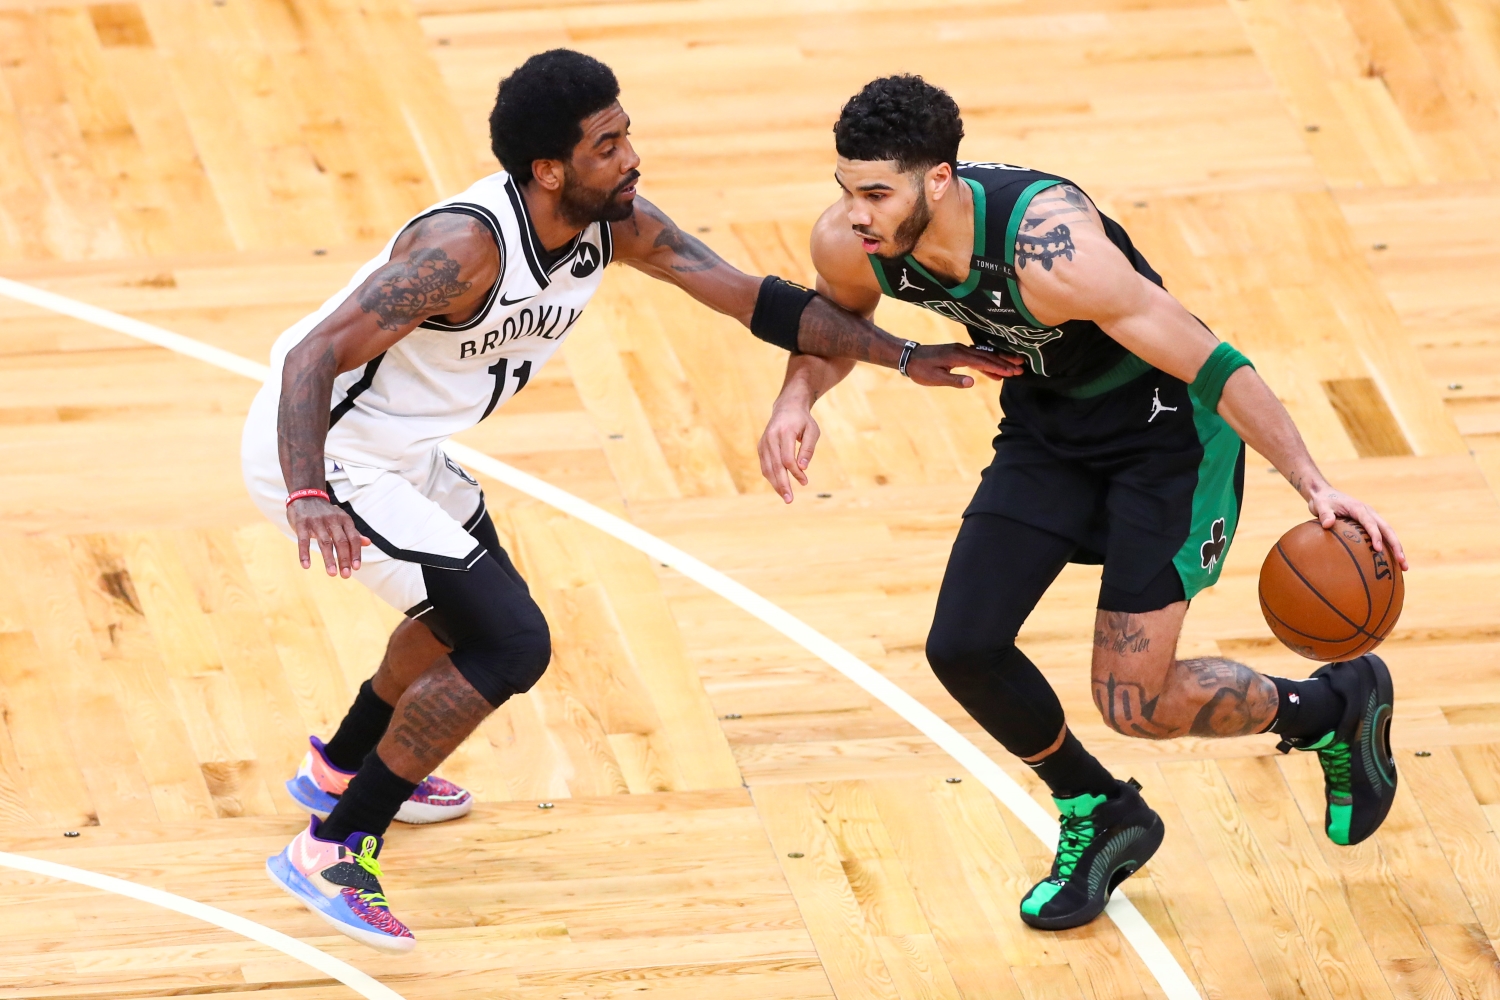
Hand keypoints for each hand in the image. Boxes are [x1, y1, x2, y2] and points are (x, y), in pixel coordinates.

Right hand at [287, 497, 370, 576]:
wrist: (306, 496)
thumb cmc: (326, 513)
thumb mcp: (342, 519)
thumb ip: (353, 532)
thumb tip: (368, 543)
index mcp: (344, 520)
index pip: (353, 538)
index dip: (356, 553)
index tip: (356, 568)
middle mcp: (332, 520)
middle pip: (341, 542)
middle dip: (344, 559)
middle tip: (346, 575)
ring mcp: (316, 522)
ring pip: (324, 542)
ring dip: (329, 559)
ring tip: (332, 574)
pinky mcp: (301, 524)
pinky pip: (303, 540)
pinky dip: (304, 554)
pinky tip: (306, 566)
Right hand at [759, 400, 820, 502]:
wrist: (787, 407)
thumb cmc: (803, 421)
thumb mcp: (812, 431)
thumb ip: (808, 449)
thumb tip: (803, 468)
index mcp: (784, 432)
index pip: (787, 458)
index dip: (795, 473)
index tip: (805, 482)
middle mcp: (771, 438)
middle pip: (775, 466)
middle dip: (782, 485)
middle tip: (789, 500)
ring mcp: (763, 442)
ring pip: (767, 468)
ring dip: (775, 484)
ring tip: (785, 497)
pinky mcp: (761, 446)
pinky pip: (764, 465)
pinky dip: (771, 477)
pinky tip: (779, 486)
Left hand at [905, 344, 1023, 385]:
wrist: (910, 357)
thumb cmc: (921, 370)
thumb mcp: (936, 378)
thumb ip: (954, 380)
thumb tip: (972, 382)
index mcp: (958, 356)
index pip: (983, 362)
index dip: (998, 367)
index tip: (1011, 372)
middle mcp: (962, 350)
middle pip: (988, 356)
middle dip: (1005, 362)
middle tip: (1021, 368)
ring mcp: (961, 350)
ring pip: (984, 356)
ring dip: (999, 361)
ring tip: (1015, 367)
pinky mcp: (959, 353)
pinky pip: (977, 358)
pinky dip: (987, 364)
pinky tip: (994, 372)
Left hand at [1307, 488, 1407, 570]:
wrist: (1324, 493)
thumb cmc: (1323, 500)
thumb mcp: (1320, 505)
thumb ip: (1324, 514)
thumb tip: (1327, 524)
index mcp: (1359, 508)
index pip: (1370, 523)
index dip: (1375, 536)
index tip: (1378, 549)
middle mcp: (1369, 513)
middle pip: (1387, 529)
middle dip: (1396, 546)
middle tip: (1402, 562)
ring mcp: (1371, 518)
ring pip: (1388, 534)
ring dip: (1397, 549)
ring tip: (1404, 567)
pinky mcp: (1369, 523)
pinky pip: (1382, 536)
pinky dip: (1388, 548)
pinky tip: (1391, 563)